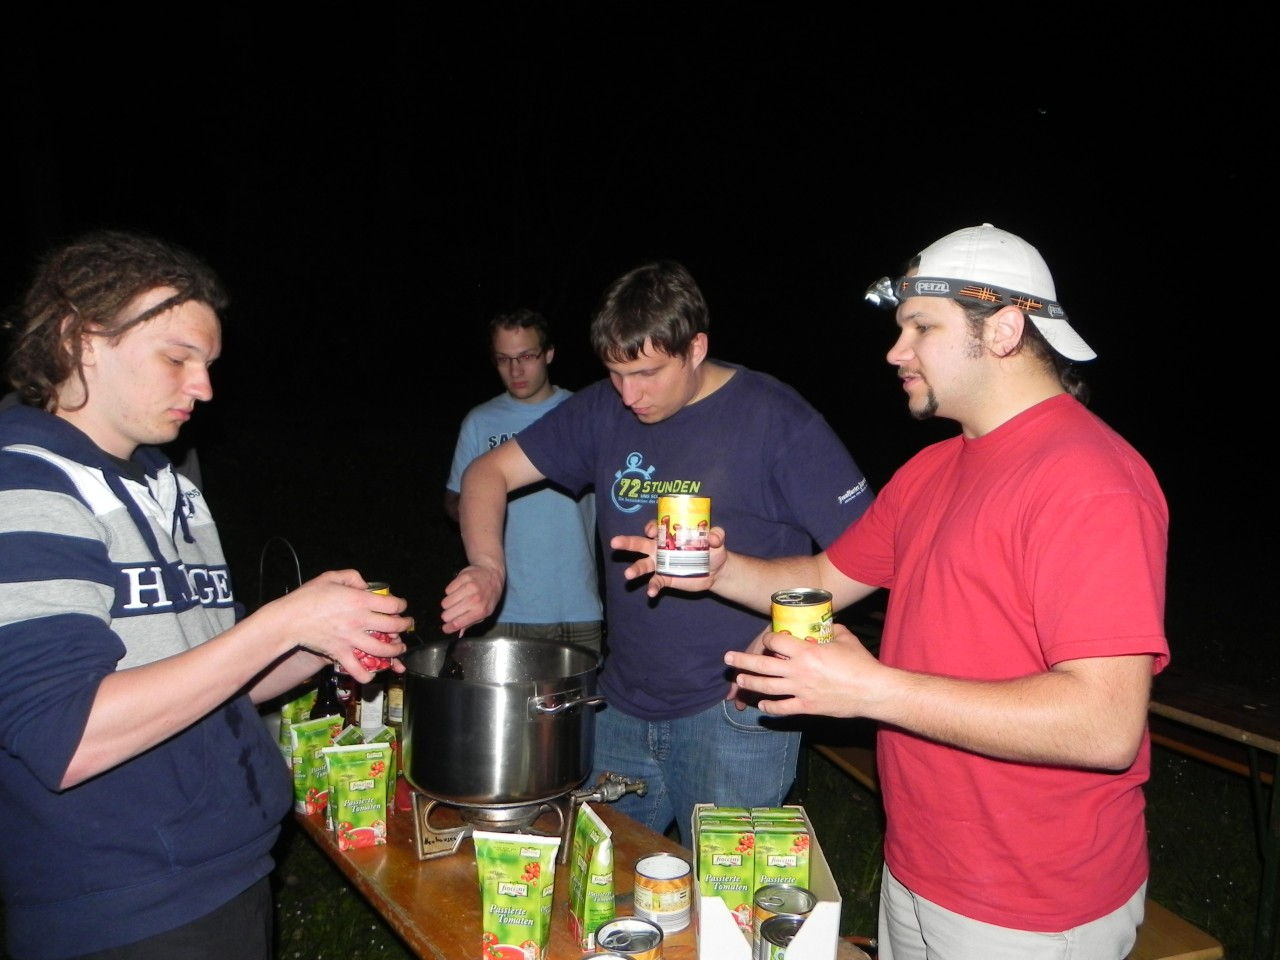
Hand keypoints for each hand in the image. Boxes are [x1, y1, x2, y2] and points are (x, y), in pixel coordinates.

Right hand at [260, 570, 411, 680]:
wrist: (289, 619)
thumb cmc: (308, 596)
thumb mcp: (331, 577)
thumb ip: (352, 577)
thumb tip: (365, 585)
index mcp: (360, 600)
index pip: (393, 604)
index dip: (402, 605)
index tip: (401, 606)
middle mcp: (360, 620)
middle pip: (394, 626)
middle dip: (405, 626)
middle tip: (407, 625)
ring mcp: (351, 639)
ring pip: (383, 649)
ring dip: (396, 650)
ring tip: (399, 649)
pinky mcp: (340, 653)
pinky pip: (358, 669)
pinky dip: (367, 674)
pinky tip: (372, 673)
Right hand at [440, 561, 503, 633]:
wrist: (492, 574)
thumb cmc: (489, 595)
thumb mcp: (485, 612)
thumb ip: (471, 623)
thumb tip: (459, 633)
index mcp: (480, 611)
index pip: (458, 623)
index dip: (448, 628)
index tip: (445, 628)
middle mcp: (474, 600)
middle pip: (447, 614)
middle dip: (448, 615)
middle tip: (453, 612)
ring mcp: (468, 588)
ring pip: (445, 603)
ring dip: (448, 604)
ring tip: (457, 601)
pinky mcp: (463, 578)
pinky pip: (447, 590)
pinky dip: (450, 592)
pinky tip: (458, 591)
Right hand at [611, 522, 727, 597]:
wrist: (716, 571)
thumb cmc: (713, 549)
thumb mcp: (717, 539)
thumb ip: (716, 535)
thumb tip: (714, 537)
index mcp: (669, 534)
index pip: (655, 527)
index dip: (651, 527)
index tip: (652, 531)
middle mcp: (660, 548)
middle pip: (639, 543)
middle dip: (626, 542)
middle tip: (614, 542)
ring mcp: (661, 564)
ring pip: (642, 565)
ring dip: (634, 569)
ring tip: (628, 575)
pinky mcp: (665, 579)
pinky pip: (655, 582)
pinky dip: (652, 587)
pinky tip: (651, 592)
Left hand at [722, 623, 881, 717]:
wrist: (873, 691)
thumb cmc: (861, 662)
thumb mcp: (844, 637)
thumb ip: (830, 630)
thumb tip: (824, 624)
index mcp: (806, 651)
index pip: (775, 642)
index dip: (768, 639)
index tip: (768, 639)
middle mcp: (798, 671)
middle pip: (762, 665)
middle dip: (742, 660)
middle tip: (728, 657)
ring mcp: (801, 690)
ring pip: (767, 687)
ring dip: (750, 683)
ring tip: (738, 680)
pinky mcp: (808, 707)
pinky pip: (783, 708)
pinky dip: (770, 707)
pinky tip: (762, 705)